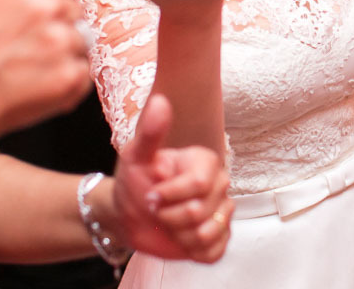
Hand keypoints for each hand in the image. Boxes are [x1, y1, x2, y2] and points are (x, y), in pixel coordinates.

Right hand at [0, 0, 89, 138]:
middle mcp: (47, 6)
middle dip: (53, 31)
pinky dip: (65, 84)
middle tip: (19, 48)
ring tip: (27, 67)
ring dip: (61, 58)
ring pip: (82, 44)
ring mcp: (60, 43)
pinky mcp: (70, 78)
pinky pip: (84, 75)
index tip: (15, 25)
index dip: (40, 9)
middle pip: (74, 14)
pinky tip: (36, 85)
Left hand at [110, 94, 231, 262]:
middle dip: (169, 216)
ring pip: (206, 233)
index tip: (151, 195)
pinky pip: (212, 252)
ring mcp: (223, 212)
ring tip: (168, 224)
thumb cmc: (135, 182)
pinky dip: (190, 250)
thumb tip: (160, 101)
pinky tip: (180, 238)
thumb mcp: (136, 156)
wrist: (131, 215)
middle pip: (200, 212)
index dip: (169, 196)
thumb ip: (150, 131)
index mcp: (206, 161)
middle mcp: (220, 184)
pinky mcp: (221, 237)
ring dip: (177, 235)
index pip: (197, 185)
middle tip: (157, 210)